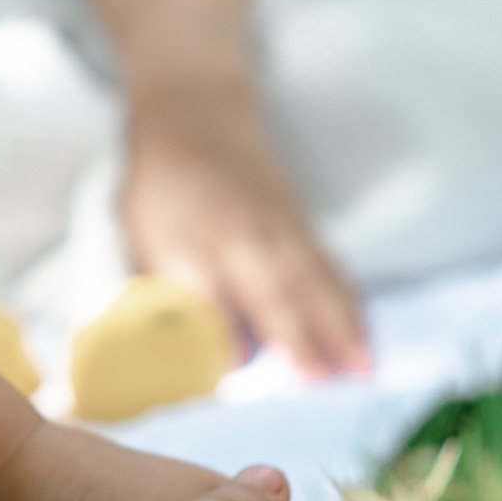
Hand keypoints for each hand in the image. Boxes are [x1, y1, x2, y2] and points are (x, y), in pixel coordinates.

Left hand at [123, 99, 367, 377]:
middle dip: (298, 334)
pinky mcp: (301, 223)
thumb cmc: (158, 193)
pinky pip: (329, 265)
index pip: (204, 295)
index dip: (220, 333)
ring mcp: (275, 226)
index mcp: (183, 244)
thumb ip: (155, 296)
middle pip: (270, 288)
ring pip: (311, 279)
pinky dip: (349, 301)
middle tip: (322, 381)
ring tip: (363, 368)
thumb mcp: (135, 239)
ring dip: (340, 324)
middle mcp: (234, 236)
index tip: (236, 373)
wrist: (196, 119)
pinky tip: (365, 336)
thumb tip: (160, 358)